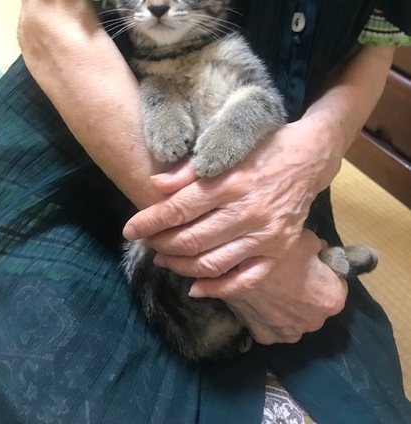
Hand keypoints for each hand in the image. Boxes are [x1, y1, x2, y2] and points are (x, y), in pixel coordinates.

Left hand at [123, 114, 342, 278]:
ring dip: (180, 266)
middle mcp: (248, 212)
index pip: (180, 208)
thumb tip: (155, 187)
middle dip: (160, 243)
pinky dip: (218, 288)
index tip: (130, 229)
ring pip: (212, 262)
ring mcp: (265, 236)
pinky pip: (246, 279)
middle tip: (146, 242)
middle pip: (192, 238)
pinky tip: (196, 288)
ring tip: (162, 259)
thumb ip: (189, 171)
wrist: (308, 160)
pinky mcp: (279, 252)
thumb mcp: (226, 149)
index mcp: (231, 183)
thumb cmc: (262, 149)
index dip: (150, 221)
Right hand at [187, 229, 347, 343]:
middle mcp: (315, 322)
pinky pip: (270, 325)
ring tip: (269, 286)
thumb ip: (319, 249)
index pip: (336, 283)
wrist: (234, 264)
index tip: (309, 263)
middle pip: (314, 304)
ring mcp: (288, 333)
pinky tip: (257, 298)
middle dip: (305, 291)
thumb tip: (320, 251)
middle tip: (286, 273)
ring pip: (292, 318)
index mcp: (331, 299)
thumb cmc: (276, 250)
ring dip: (285, 306)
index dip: (323, 271)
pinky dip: (265, 315)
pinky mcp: (264, 337)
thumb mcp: (307, 240)